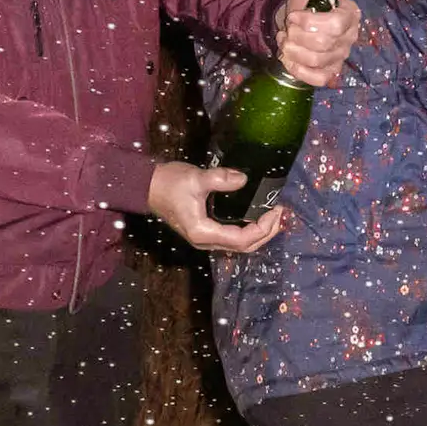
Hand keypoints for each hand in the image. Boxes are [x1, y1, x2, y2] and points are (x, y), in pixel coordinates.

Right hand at [149, 160, 284, 255]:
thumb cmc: (169, 183)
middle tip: (280, 212)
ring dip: (260, 233)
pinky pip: (233, 237)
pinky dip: (250, 230)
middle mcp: (205, 241)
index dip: (264, 228)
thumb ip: (221, 179)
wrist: (146, 186)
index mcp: (203, 232)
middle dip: (267, 232)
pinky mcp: (206, 231)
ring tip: (273, 214)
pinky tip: (257, 215)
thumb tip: (244, 179)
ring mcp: (205, 238)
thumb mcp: (196, 178)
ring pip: (240, 244)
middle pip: (245, 247)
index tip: (276, 209)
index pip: (243, 239)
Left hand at [273, 0, 359, 86]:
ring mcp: (341, 56)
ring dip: (293, 51)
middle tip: (287, 29)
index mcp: (349, 14)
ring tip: (285, 41)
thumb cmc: (305, 4)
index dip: (310, 22)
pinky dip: (298, 70)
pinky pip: (317, 78)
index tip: (293, 17)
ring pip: (316, 60)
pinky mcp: (331, 72)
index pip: (336, 24)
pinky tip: (289, 59)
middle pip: (323, 43)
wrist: (296, 23)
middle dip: (297, 36)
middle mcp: (350, 37)